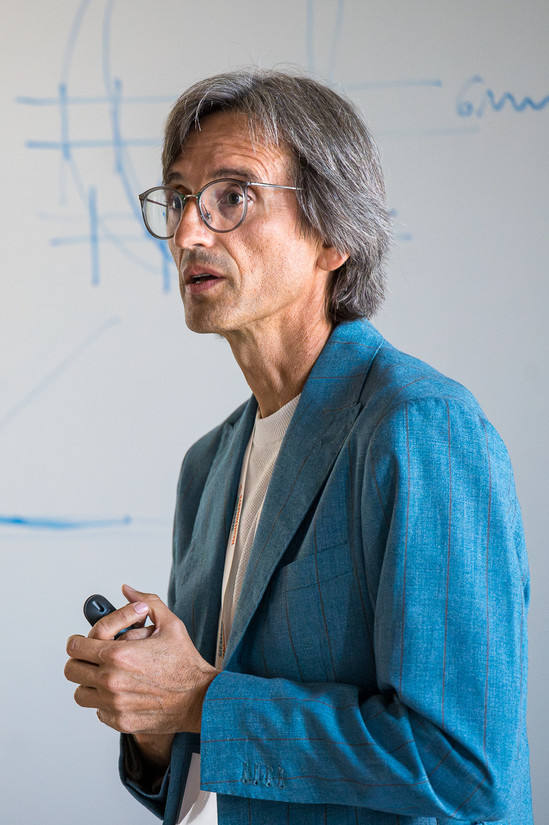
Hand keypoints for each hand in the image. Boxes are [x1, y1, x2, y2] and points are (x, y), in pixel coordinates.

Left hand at [64, 585, 218, 739]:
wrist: (200, 699)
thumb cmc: (185, 663)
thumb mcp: (170, 624)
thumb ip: (145, 602)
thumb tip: (127, 591)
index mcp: (118, 654)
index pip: (75, 646)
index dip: (79, 639)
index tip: (86, 639)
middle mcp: (111, 680)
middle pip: (71, 669)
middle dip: (81, 659)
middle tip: (95, 656)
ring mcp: (113, 704)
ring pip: (80, 693)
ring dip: (90, 682)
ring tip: (107, 675)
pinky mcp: (119, 721)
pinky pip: (97, 710)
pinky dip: (105, 701)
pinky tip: (123, 691)